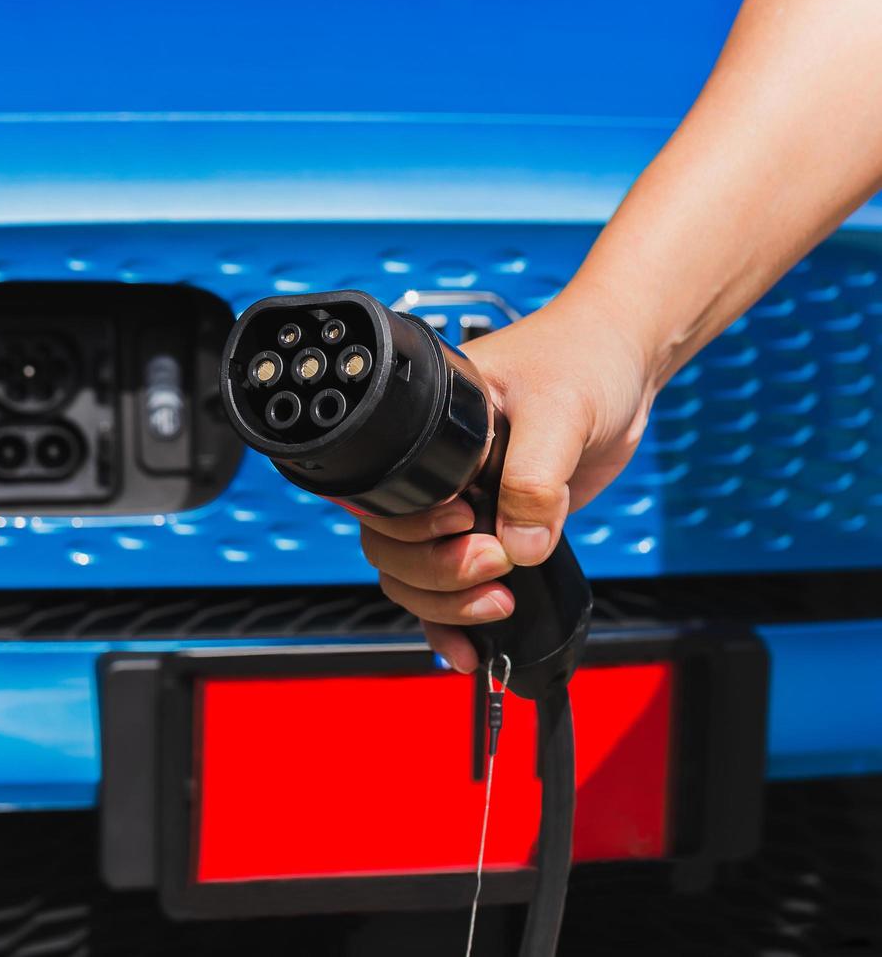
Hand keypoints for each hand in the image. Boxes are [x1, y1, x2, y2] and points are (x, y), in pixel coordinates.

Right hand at [357, 286, 657, 671]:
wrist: (623, 362)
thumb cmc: (583, 360)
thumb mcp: (560, 410)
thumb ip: (535, 479)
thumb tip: (519, 548)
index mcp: (427, 433)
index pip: (385, 501)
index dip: (417, 531)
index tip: (468, 525)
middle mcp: (432, 473)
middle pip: (390, 550)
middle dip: (436, 574)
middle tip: (495, 566)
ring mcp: (460, 505)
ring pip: (415, 578)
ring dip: (446, 606)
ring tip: (498, 604)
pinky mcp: (496, 529)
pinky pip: (454, 586)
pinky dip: (455, 623)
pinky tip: (470, 649)